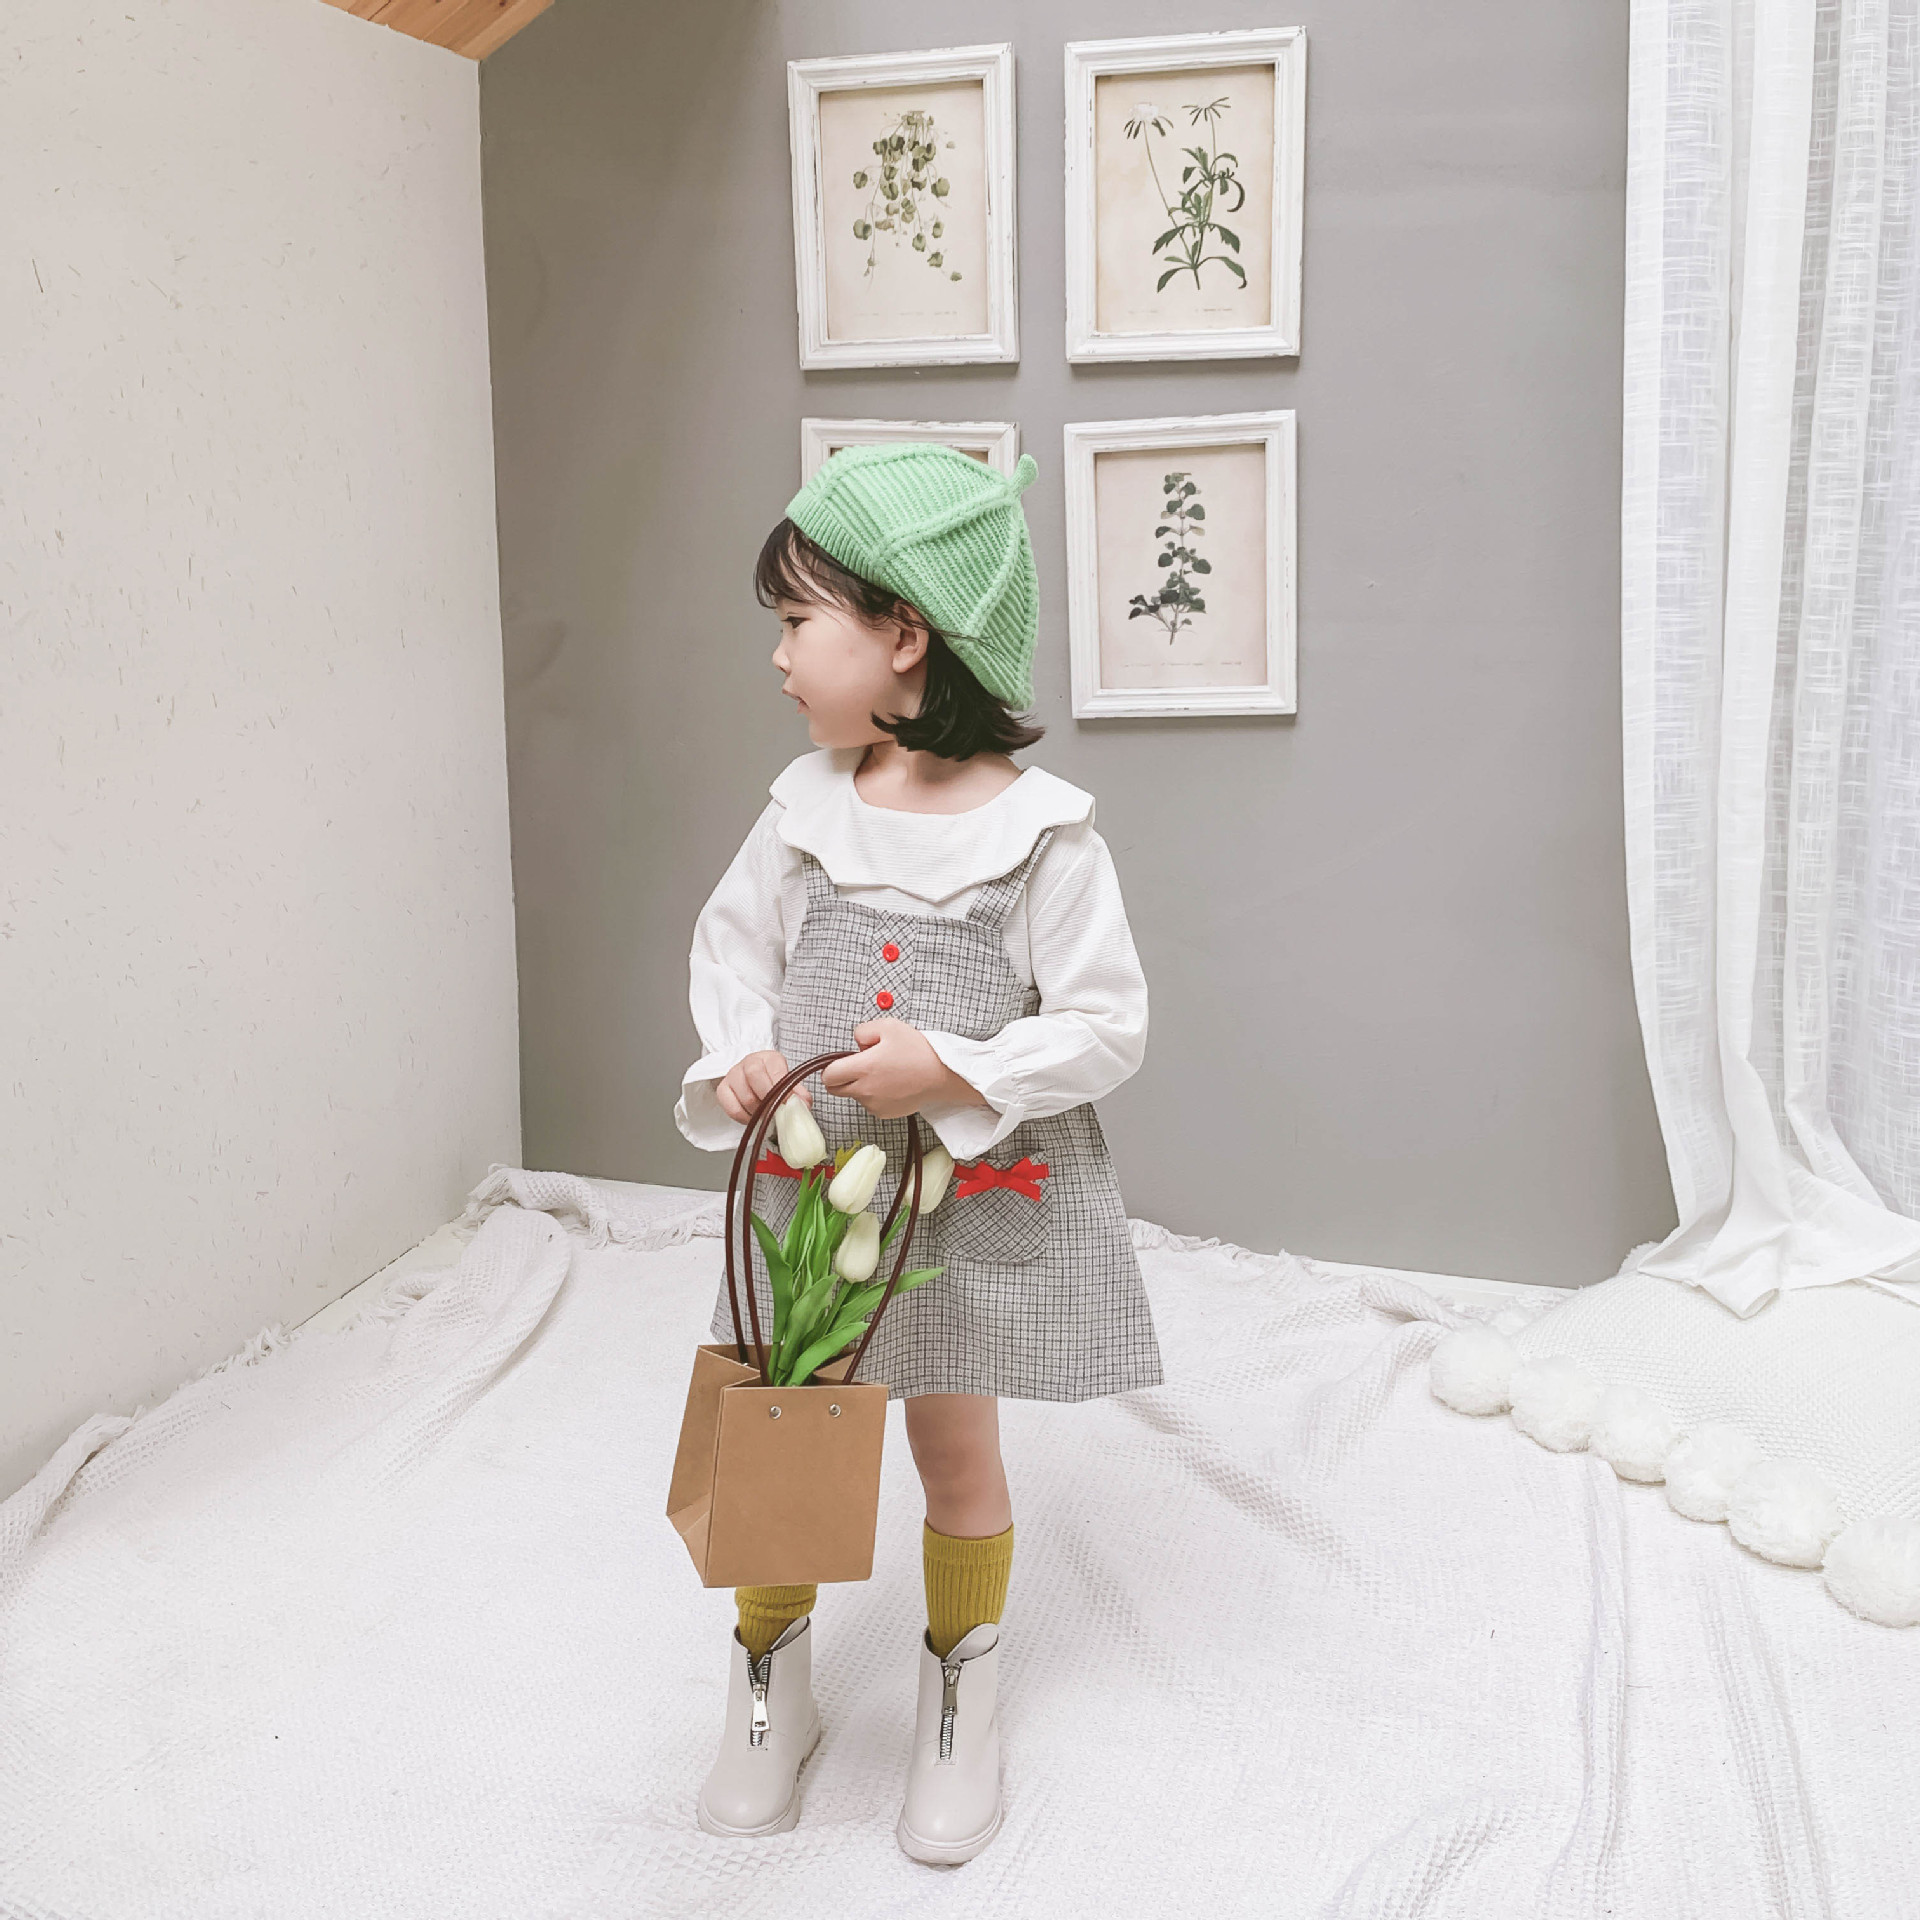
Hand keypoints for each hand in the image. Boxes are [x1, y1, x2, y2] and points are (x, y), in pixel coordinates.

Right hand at [715, 1049, 811, 1125]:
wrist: (754, 1080)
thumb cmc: (772, 1082)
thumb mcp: (788, 1083)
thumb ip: (798, 1093)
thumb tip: (803, 1104)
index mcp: (769, 1058)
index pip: (774, 1069)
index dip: (781, 1089)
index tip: (787, 1103)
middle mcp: (749, 1062)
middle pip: (754, 1076)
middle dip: (768, 1099)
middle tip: (776, 1112)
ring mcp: (733, 1075)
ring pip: (745, 1096)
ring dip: (758, 1112)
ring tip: (766, 1115)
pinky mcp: (723, 1090)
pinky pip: (732, 1109)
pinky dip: (745, 1118)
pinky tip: (753, 1117)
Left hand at [820, 1019, 987, 1119]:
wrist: (942, 1075)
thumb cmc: (919, 1051)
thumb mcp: (888, 1026)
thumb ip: (862, 1031)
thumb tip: (857, 1045)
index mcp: (863, 1068)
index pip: (828, 1075)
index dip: (832, 1067)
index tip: (842, 1061)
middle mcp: (865, 1090)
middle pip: (834, 1090)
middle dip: (840, 1078)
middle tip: (858, 1066)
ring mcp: (875, 1105)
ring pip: (854, 1096)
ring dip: (859, 1086)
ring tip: (884, 1072)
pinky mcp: (885, 1113)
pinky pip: (870, 1104)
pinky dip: (874, 1095)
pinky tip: (891, 1083)